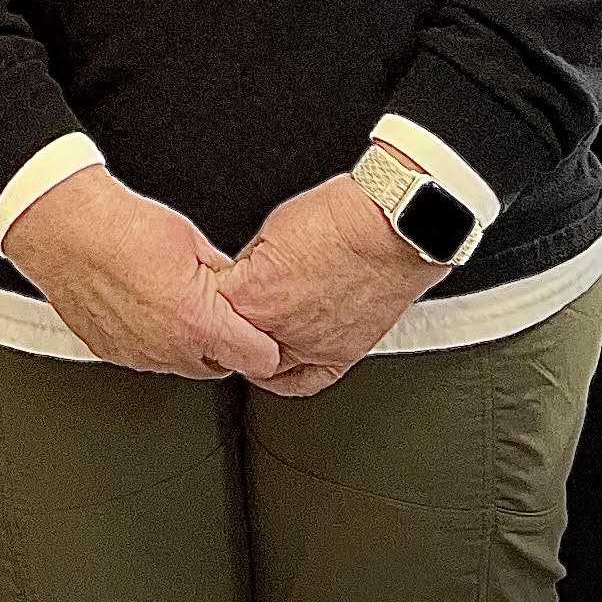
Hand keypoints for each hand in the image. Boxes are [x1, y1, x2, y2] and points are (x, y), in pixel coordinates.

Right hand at [1, 167, 281, 381]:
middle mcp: (170, 348)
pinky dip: (153, 339)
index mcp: (200, 321)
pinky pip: (147, 357)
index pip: (260, 358)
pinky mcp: (112, 353)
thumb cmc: (121, 226)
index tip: (260, 329)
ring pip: (183, 364)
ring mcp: (139, 355)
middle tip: (216, 308)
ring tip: (174, 301)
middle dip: (226, 342)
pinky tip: (144, 306)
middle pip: (222, 367)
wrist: (67, 227)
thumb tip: (237, 284)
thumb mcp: (191, 239)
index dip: (264, 341)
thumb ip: (222, 273)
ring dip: (188, 343)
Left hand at [219, 173, 445, 395]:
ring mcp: (310, 347)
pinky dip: (287, 377)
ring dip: (256, 349)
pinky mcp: (341, 356)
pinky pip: (305, 382)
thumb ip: (251, 262)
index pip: (211, 308)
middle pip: (235, 339)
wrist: (390, 229)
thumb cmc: (340, 219)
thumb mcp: (272, 227)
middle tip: (233, 309)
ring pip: (265, 366)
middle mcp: (279, 329)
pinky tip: (279, 366)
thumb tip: (241, 274)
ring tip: (254, 332)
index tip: (215, 289)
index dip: (211, 295)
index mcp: (253, 295)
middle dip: (230, 323)